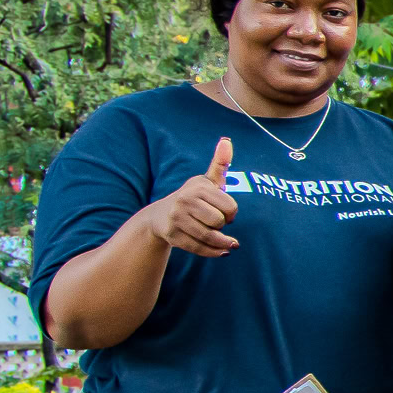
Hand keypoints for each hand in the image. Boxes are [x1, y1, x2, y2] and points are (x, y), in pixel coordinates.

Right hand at [145, 137, 241, 258]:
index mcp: (197, 188)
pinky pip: (199, 248)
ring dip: (223, 242)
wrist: (160, 216)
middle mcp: (184, 202)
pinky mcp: (172, 236)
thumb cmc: (193, 197)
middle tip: (217, 222)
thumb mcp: (207, 181)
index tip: (225, 211)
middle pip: (219, 222)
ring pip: (209, 236)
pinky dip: (214, 252)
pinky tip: (222, 251)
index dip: (232, 212)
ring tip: (228, 242)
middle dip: (223, 225)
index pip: (229, 207)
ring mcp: (176, 219)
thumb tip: (226, 141)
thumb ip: (220, 164)